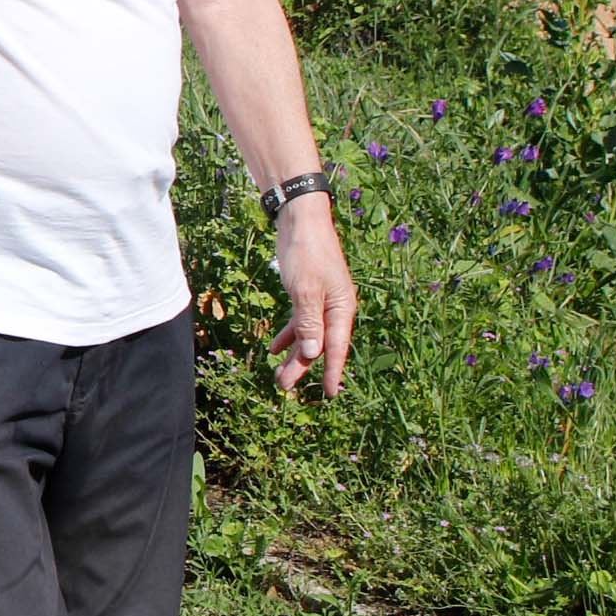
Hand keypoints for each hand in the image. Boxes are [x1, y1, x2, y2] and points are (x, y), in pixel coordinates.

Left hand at [269, 200, 356, 395]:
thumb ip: (308, 323)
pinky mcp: (307, 294)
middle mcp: (335, 308)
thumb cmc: (307, 253)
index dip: (332, 372)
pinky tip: (275, 348)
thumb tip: (313, 354)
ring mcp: (321, 301)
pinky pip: (299, 322)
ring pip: (308, 335)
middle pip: (319, 345)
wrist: (301, 220)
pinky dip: (288, 335)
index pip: (336, 347)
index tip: (329, 394)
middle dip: (302, 367)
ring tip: (278, 375)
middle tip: (284, 387)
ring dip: (293, 355)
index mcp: (341, 308)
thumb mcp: (305, 290)